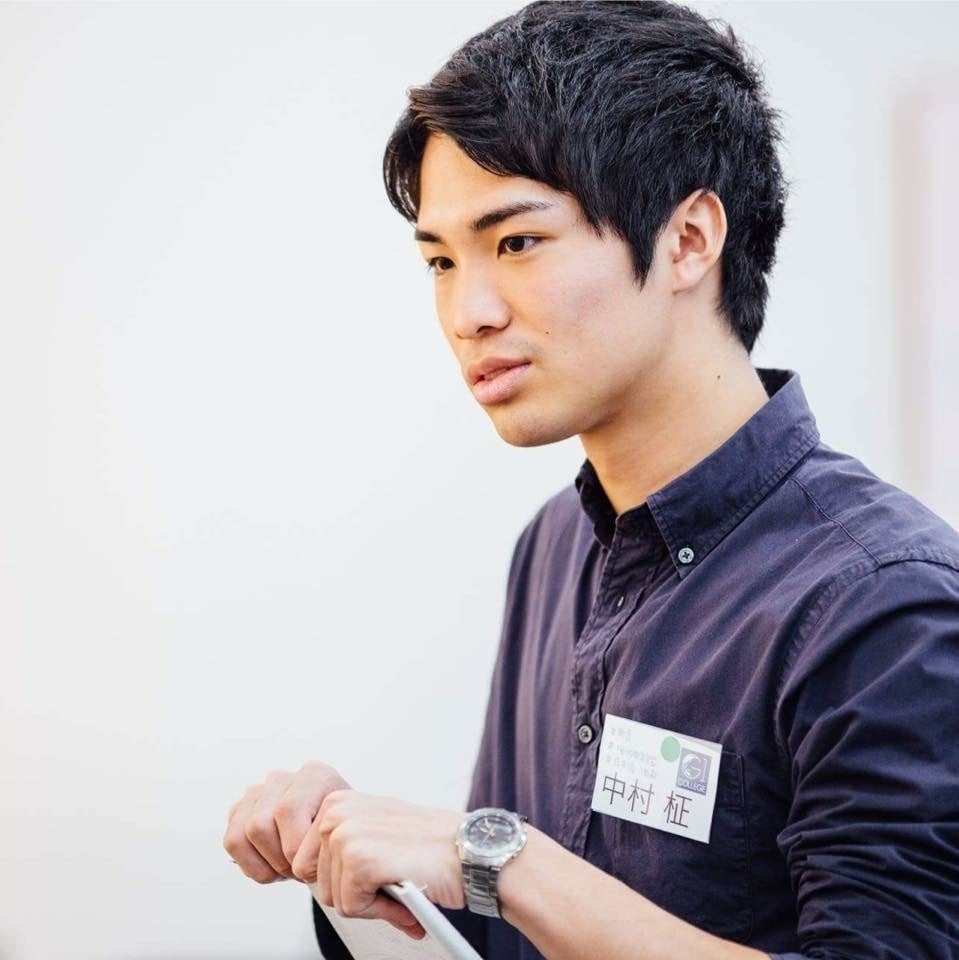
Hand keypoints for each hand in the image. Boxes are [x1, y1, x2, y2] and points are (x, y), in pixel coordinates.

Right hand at [222, 761, 349, 883]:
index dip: (295, 848)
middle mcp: (284, 778)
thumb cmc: (339, 836)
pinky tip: (272, 867)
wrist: (333, 835)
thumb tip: (302, 864)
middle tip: (298, 871)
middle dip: (279, 860)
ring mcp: (260, 791)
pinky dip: (250, 864)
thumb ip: (328, 841)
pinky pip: (232, 841)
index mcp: (315, 775)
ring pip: (243, 834)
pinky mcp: (241, 809)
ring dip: (265, 864)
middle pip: (260, 824)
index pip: (288, 810)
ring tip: (287, 868)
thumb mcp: (345, 836)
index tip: (312, 866)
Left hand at [295, 790, 465, 938]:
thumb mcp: (378, 829)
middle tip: (389, 878)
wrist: (469, 850)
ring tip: (398, 879)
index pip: (306, 862)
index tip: (375, 868)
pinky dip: (377, 910)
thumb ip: (345, 842)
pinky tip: (401, 887)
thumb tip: (306, 872)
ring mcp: (344, 833)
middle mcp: (335, 812)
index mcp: (336, 802)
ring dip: (367, 901)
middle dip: (353, 891)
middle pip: (316, 882)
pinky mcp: (357, 859)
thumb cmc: (429, 844)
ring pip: (332, 897)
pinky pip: (349, 907)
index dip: (342, 877)